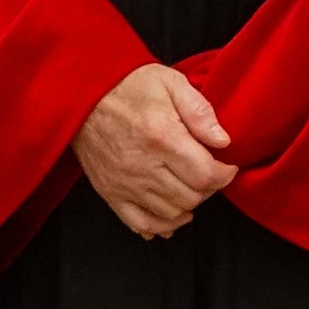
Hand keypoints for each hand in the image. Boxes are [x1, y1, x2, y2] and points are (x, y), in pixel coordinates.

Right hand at [72, 63, 233, 238]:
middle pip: (191, 197)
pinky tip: (171, 214)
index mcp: (162, 137)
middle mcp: (143, 166)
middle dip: (208, 188)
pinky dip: (161, 225)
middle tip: (207, 172)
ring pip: (171, 214)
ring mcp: (124, 183)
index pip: (205, 175)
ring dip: (187, 204)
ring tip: (189, 186)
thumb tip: (223, 141)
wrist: (81, 94)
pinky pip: (141, 223)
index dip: (224, 174)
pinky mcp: (110, 192)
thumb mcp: (170, 83)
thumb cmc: (127, 86)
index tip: (226, 166)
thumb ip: (200, 111)